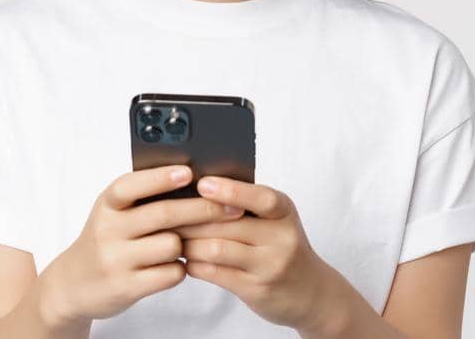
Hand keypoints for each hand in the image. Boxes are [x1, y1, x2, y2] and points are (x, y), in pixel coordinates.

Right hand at [38, 165, 243, 325]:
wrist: (73, 284)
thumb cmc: (107, 239)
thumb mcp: (114, 213)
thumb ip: (144, 197)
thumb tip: (197, 180)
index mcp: (107, 205)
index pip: (130, 186)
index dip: (160, 178)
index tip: (189, 172)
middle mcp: (107, 230)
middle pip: (164, 214)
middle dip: (204, 209)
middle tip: (232, 207)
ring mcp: (115, 260)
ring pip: (172, 245)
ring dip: (189, 244)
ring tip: (187, 244)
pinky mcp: (126, 287)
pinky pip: (172, 273)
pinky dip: (180, 268)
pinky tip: (174, 265)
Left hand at [173, 176, 340, 330]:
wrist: (309, 291)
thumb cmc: (284, 248)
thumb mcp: (277, 221)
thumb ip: (248, 207)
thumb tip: (200, 190)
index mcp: (285, 212)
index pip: (260, 198)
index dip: (230, 190)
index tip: (202, 183)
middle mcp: (281, 237)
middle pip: (227, 224)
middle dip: (191, 218)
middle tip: (164, 213)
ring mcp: (269, 265)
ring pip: (216, 249)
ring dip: (188, 243)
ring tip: (172, 239)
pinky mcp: (255, 289)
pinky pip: (215, 273)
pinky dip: (194, 264)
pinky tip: (186, 259)